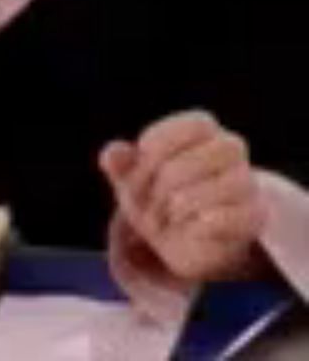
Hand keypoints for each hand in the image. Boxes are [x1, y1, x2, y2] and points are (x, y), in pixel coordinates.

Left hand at [100, 111, 265, 282]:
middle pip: (191, 161)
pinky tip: (189, 227)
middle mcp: (230, 148)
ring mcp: (245, 182)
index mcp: (202, 129)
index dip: (159, 147)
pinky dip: (198, 226)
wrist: (186, 237)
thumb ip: (120, 164)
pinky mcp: (253, 215)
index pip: (191, 126)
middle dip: (161, 186)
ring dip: (177, 208)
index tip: (141, 166)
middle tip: (148, 203)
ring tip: (167, 216)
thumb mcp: (132, 179)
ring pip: (212, 190)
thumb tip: (111, 154)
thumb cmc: (158, 196)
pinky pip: (225, 218)